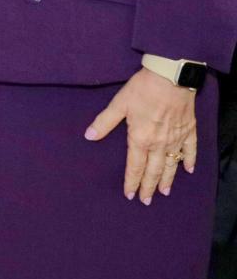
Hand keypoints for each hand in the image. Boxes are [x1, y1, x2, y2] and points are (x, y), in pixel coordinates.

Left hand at [86, 68, 198, 203]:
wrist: (171, 78)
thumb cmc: (142, 90)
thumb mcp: (119, 104)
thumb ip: (104, 122)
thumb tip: (89, 136)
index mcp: (140, 139)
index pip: (134, 166)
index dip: (131, 181)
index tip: (129, 195)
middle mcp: (159, 144)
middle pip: (153, 170)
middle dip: (148, 187)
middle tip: (146, 201)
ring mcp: (176, 139)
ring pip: (172, 165)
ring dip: (167, 180)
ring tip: (164, 192)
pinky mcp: (189, 131)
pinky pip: (190, 150)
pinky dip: (189, 161)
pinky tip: (189, 170)